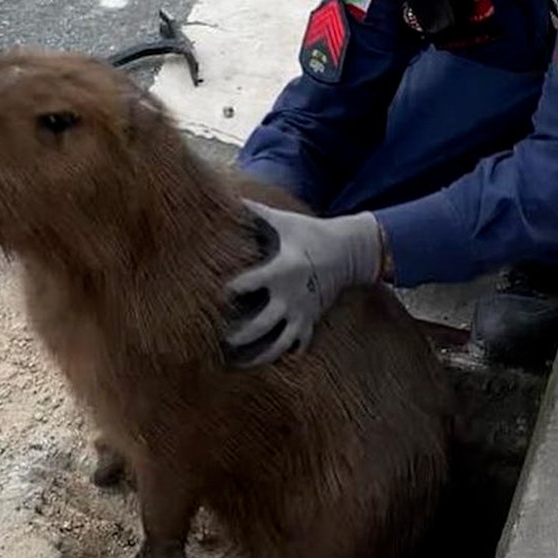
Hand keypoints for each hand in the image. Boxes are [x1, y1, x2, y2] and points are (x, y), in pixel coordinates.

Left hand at [223, 199, 383, 367]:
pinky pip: (297, 347)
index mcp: (280, 270)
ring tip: (234, 363)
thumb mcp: (283, 220)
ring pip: (278, 345)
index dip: (225, 292)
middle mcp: (290, 296)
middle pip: (259, 326)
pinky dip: (282, 356)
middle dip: (236, 337)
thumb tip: (224, 194)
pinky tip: (264, 361)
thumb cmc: (309, 233)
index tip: (207, 298)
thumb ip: (253, 211)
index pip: (245, 285)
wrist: (349, 250)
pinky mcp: (312, 322)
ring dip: (256, 357)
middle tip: (215, 342)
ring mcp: (303, 313)